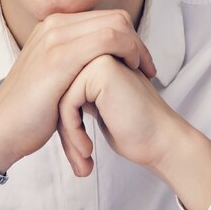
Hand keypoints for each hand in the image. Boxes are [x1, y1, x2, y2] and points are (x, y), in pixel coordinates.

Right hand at [0, 10, 155, 172]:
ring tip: (143, 74)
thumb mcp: (54, 76)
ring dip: (137, 48)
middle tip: (148, 69)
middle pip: (114, 17)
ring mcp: (55, 37)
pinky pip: (108, 40)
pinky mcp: (60, 57)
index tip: (140, 63)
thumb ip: (74, 60)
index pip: (105, 17)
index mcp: (53, 26)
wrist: (1, 130)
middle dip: (138, 41)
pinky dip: (129, 53)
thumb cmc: (31, 111)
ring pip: (115, 25)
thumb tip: (102, 60)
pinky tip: (132, 74)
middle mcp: (54, 24)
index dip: (129, 38)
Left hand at [58, 54, 210, 209]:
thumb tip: (49, 99)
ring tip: (83, 158)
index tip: (79, 150)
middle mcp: (97, 51)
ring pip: (59, 98)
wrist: (161, 141)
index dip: (65, 122)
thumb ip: (78, 92)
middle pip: (58, 92)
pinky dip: (73, 132)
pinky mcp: (99, 70)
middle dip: (65, 129)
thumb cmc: (132, 129)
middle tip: (80, 159)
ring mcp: (99, 57)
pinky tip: (88, 150)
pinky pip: (67, 104)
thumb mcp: (97, 105)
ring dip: (69, 134)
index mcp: (95, 56)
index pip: (61, 87)